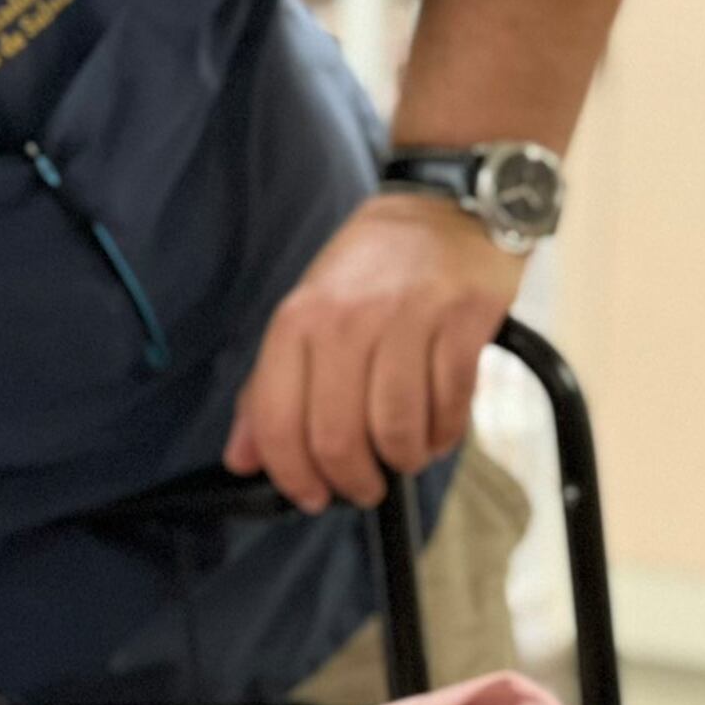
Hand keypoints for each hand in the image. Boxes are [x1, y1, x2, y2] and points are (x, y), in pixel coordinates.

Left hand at [225, 193, 523, 510]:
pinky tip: (438, 426)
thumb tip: (242, 459)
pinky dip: (444, 434)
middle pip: (338, 438)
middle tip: (365, 486)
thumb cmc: (371, 270)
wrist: (445, 207)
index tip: (311, 497)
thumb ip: (270, 389)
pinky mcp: (462, 322)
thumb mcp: (306, 315)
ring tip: (406, 454)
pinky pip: (450, 407)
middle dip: (353, 482)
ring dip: (404, 460)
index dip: (293, 476)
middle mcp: (346, 320)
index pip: (279, 422)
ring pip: (396, 431)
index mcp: (298, 320)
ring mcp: (407, 319)